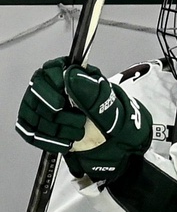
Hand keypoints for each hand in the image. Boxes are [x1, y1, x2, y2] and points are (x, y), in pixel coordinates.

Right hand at [15, 58, 151, 181]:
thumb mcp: (108, 103)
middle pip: (36, 93)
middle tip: (78, 121)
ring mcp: (41, 106)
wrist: (112, 141)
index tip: (63, 100)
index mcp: (73, 75)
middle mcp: (54, 87)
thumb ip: (90, 89)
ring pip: (32, 114)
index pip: (50, 70)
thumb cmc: (111, 118)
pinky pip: (29, 131)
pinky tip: (66, 141)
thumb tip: (72, 75)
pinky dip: (49, 140)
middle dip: (57, 113)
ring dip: (57, 128)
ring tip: (78, 132)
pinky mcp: (36, 124)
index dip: (53, 85)